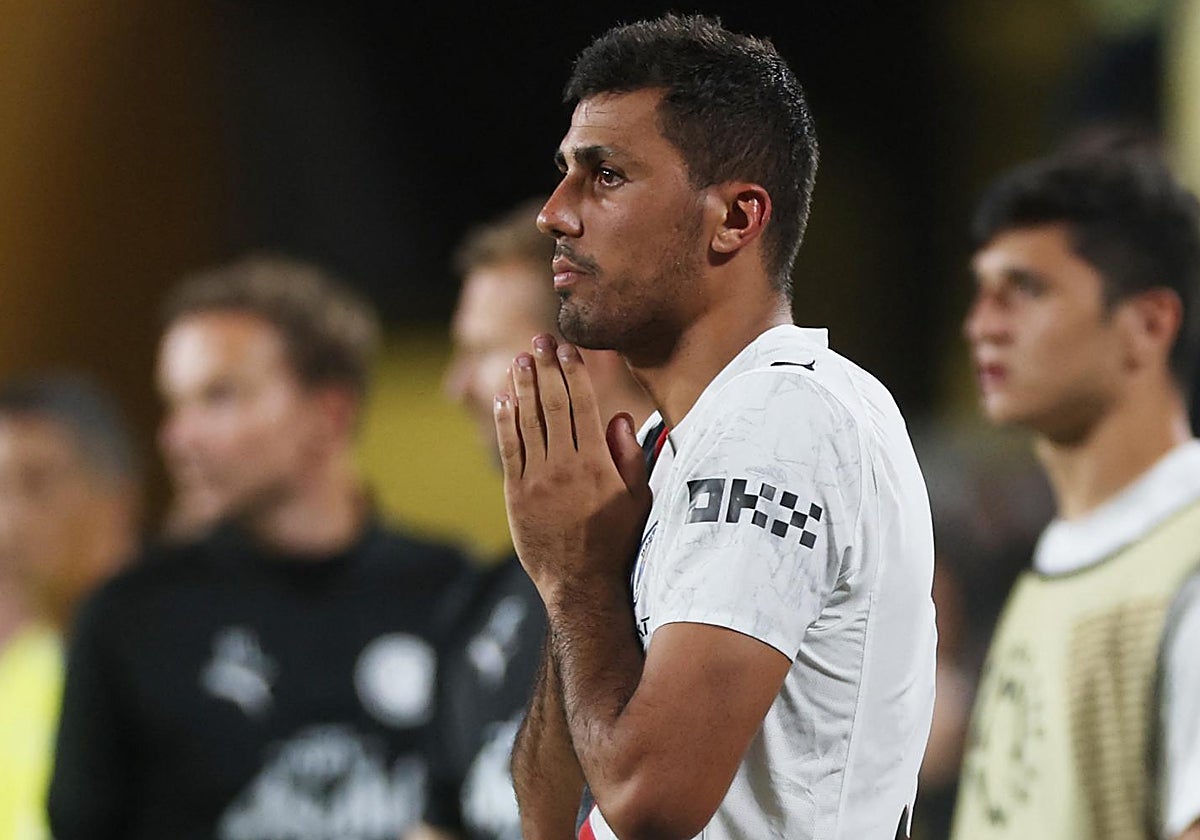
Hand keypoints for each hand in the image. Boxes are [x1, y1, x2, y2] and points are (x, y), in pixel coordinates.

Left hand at [494, 334, 650, 603]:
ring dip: (522, 387)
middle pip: (552, 406)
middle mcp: (564, 466)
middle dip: (545, 369)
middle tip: (538, 341)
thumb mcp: (638, 499)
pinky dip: (505, 421)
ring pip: (527, 422)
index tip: (567, 349)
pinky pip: (509, 449)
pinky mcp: (516, 493)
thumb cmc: (614, 540)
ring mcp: (537, 479)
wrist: (579, 582)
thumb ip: (630, 456)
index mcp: (596, 464)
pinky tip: (503, 398)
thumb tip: (618, 417)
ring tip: (519, 359)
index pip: (583, 406)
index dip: (573, 373)